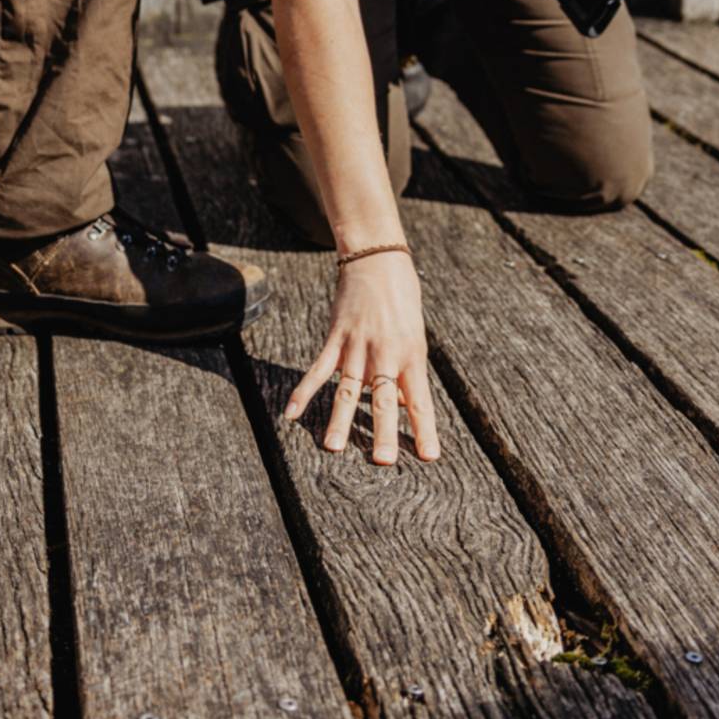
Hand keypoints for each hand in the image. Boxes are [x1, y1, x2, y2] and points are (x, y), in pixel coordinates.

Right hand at [284, 251, 440, 464]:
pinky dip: (303, 392)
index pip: (419, 400)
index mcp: (412, 354)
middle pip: (384, 399)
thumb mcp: (416, 334)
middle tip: (382, 461)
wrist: (378, 258)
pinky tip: (290, 414)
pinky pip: (318, 370)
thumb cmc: (403, 297)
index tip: (429, 457)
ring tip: (333, 447)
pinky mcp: (336, 337)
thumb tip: (405, 406)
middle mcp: (386, 353)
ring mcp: (358, 346)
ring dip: (340, 420)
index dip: (424, 429)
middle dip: (383, 432)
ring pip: (349, 390)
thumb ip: (408, 371)